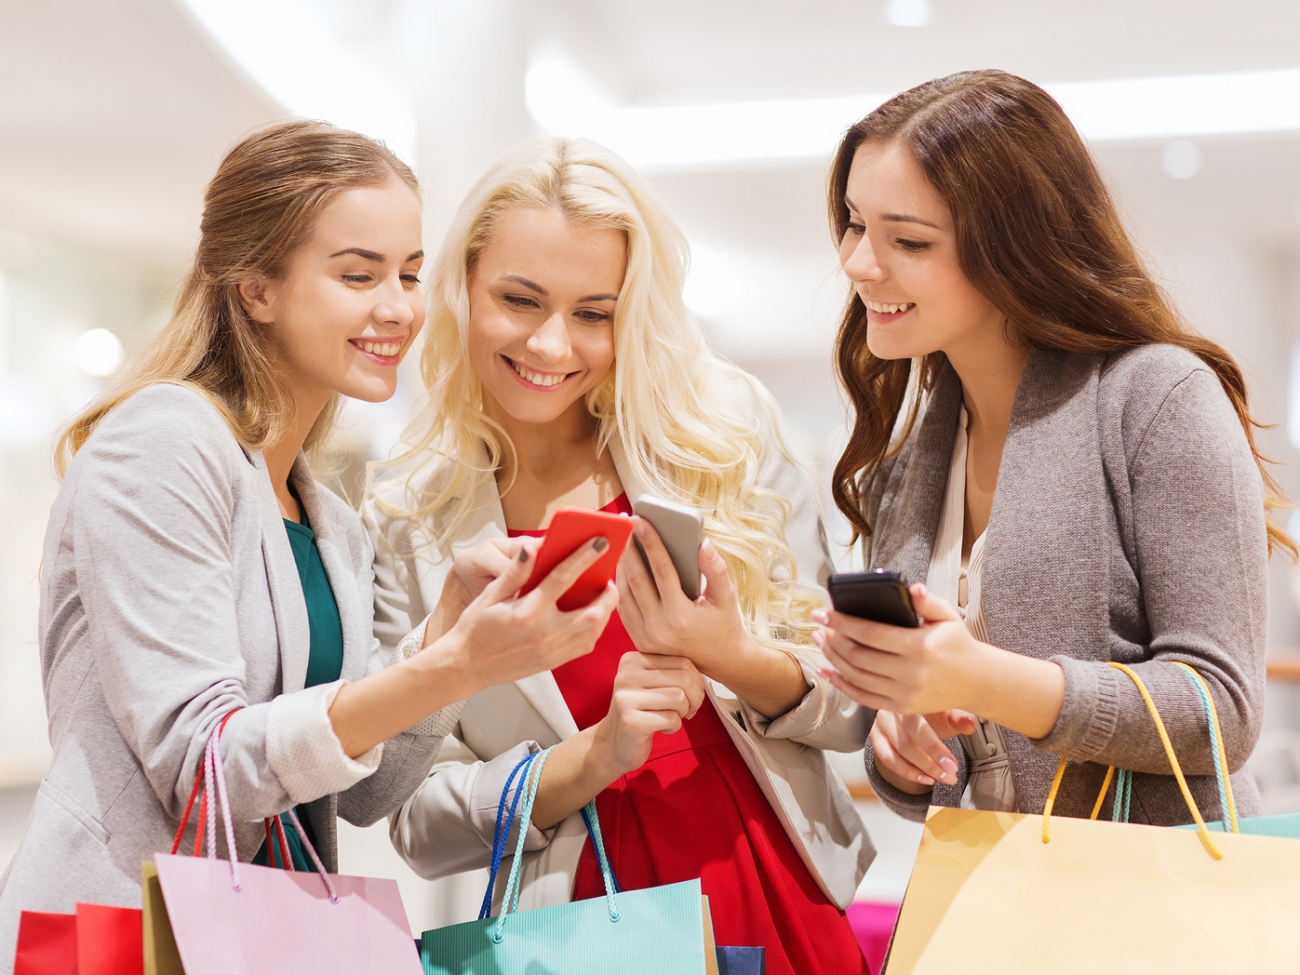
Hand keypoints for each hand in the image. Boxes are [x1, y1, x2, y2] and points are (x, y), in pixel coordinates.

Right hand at [436, 537, 618, 694]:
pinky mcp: (553, 662)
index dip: (585, 557)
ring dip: (604, 612)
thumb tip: (531, 549)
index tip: (601, 542)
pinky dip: (594, 629)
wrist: (466, 666)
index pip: (563, 578)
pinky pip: (585, 645)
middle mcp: (544, 633)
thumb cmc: (476, 629)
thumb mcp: (490, 595)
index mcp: (528, 612)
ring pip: (594, 631)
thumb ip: (515, 571)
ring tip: (601, 596)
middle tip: (606, 578)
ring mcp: (551, 651)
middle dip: (607, 593)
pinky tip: (589, 616)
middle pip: (593, 612)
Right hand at [592, 651, 704, 777]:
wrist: (613, 744)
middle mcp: (626, 675)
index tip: (691, 696)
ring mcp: (626, 697)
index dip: (697, 681)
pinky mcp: (630, 721)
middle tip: (689, 710)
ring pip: (679, 698)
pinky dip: (675, 727)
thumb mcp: (651, 684)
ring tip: (674, 718)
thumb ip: (672, 671)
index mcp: (633, 660)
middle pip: (683, 678)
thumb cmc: (640, 712)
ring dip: (684, 712)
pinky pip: (671, 719)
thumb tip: (705, 670)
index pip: (682, 661)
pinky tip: (663, 729)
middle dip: (695, 698)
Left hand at [616, 517, 751, 677]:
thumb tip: (702, 542)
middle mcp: (659, 628)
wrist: (720, 661)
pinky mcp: (638, 640)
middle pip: (636, 579)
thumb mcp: (726, 596)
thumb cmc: (724, 623)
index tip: (640, 520)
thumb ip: (716, 568)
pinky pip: (623, 607)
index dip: (650, 542)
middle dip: (628, 547)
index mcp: (681, 616)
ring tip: (621, 540)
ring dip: (621, 564)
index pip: (661, 571)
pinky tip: (622, 564)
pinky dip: (620, 584)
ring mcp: (645, 636)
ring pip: (625, 593)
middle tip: (623, 523)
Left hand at [814, 583, 1066, 738]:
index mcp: (920, 647)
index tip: (822, 611)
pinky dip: (840, 684)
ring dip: (832, 657)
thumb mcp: (948, 617)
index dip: (842, 622)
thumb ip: (927, 602)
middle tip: (818, 625)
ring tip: (820, 640)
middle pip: (857, 656)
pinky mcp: (900, 707)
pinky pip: (862, 697)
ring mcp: (904, 693)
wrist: (976, 681)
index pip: (870, 634)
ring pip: (856, 676)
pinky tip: (827, 669)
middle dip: (832, 638)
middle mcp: (910, 673)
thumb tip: (910, 588)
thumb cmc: (957, 644)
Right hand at [869, 709, 976, 794]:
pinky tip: (925, 778)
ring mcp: (880, 722)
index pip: (918, 726)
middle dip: (930, 763)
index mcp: (910, 697)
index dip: (934, 748)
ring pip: (896, 752)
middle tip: (951, 775)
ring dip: (920, 771)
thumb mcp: (948, 711)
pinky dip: (906, 772)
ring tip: (942, 778)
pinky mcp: (875, 735)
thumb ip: (959, 717)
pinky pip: (886, 759)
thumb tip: (970, 724)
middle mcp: (891, 708)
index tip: (951, 766)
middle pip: (905, 742)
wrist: (915, 707)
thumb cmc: (933, 709)